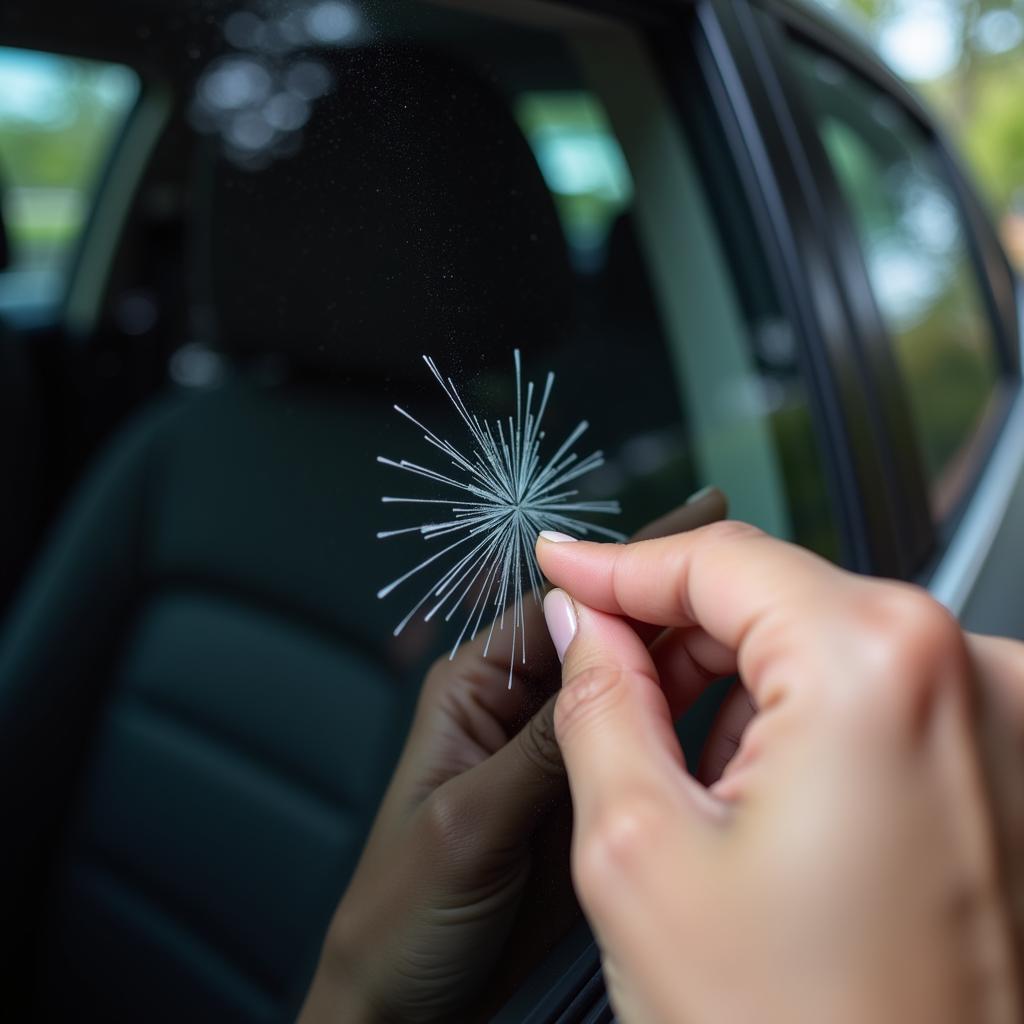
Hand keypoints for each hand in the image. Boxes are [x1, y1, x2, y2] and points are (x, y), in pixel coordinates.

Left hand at [297, 489, 728, 1023]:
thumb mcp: (471, 824)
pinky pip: (648, 757)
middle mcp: (523, 711)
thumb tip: (599, 667)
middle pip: (609, 642)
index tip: (697, 522)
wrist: (409, 1003)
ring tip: (759, 645)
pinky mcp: (591, 804)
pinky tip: (737, 727)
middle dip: (674, 611)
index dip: (627, 566)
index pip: (561, 606)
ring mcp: (562, 758)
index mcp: (477, 689)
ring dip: (692, 670)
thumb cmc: (403, 910)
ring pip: (638, 696)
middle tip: (750, 589)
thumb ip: (538, 750)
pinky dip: (691, 737)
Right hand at [537, 522, 1023, 1023]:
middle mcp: (972, 677)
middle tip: (599, 671)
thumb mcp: (640, 854)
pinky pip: (878, 696)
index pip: (720, 559)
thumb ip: (598, 704)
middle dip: (675, 628)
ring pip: (824, 644)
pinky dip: (801, 718)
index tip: (567, 568)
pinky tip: (757, 793)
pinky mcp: (1010, 772)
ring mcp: (1007, 726)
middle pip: (778, 596)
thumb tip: (584, 627)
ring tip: (683, 772)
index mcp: (876, 668)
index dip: (621, 563)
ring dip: (736, 680)